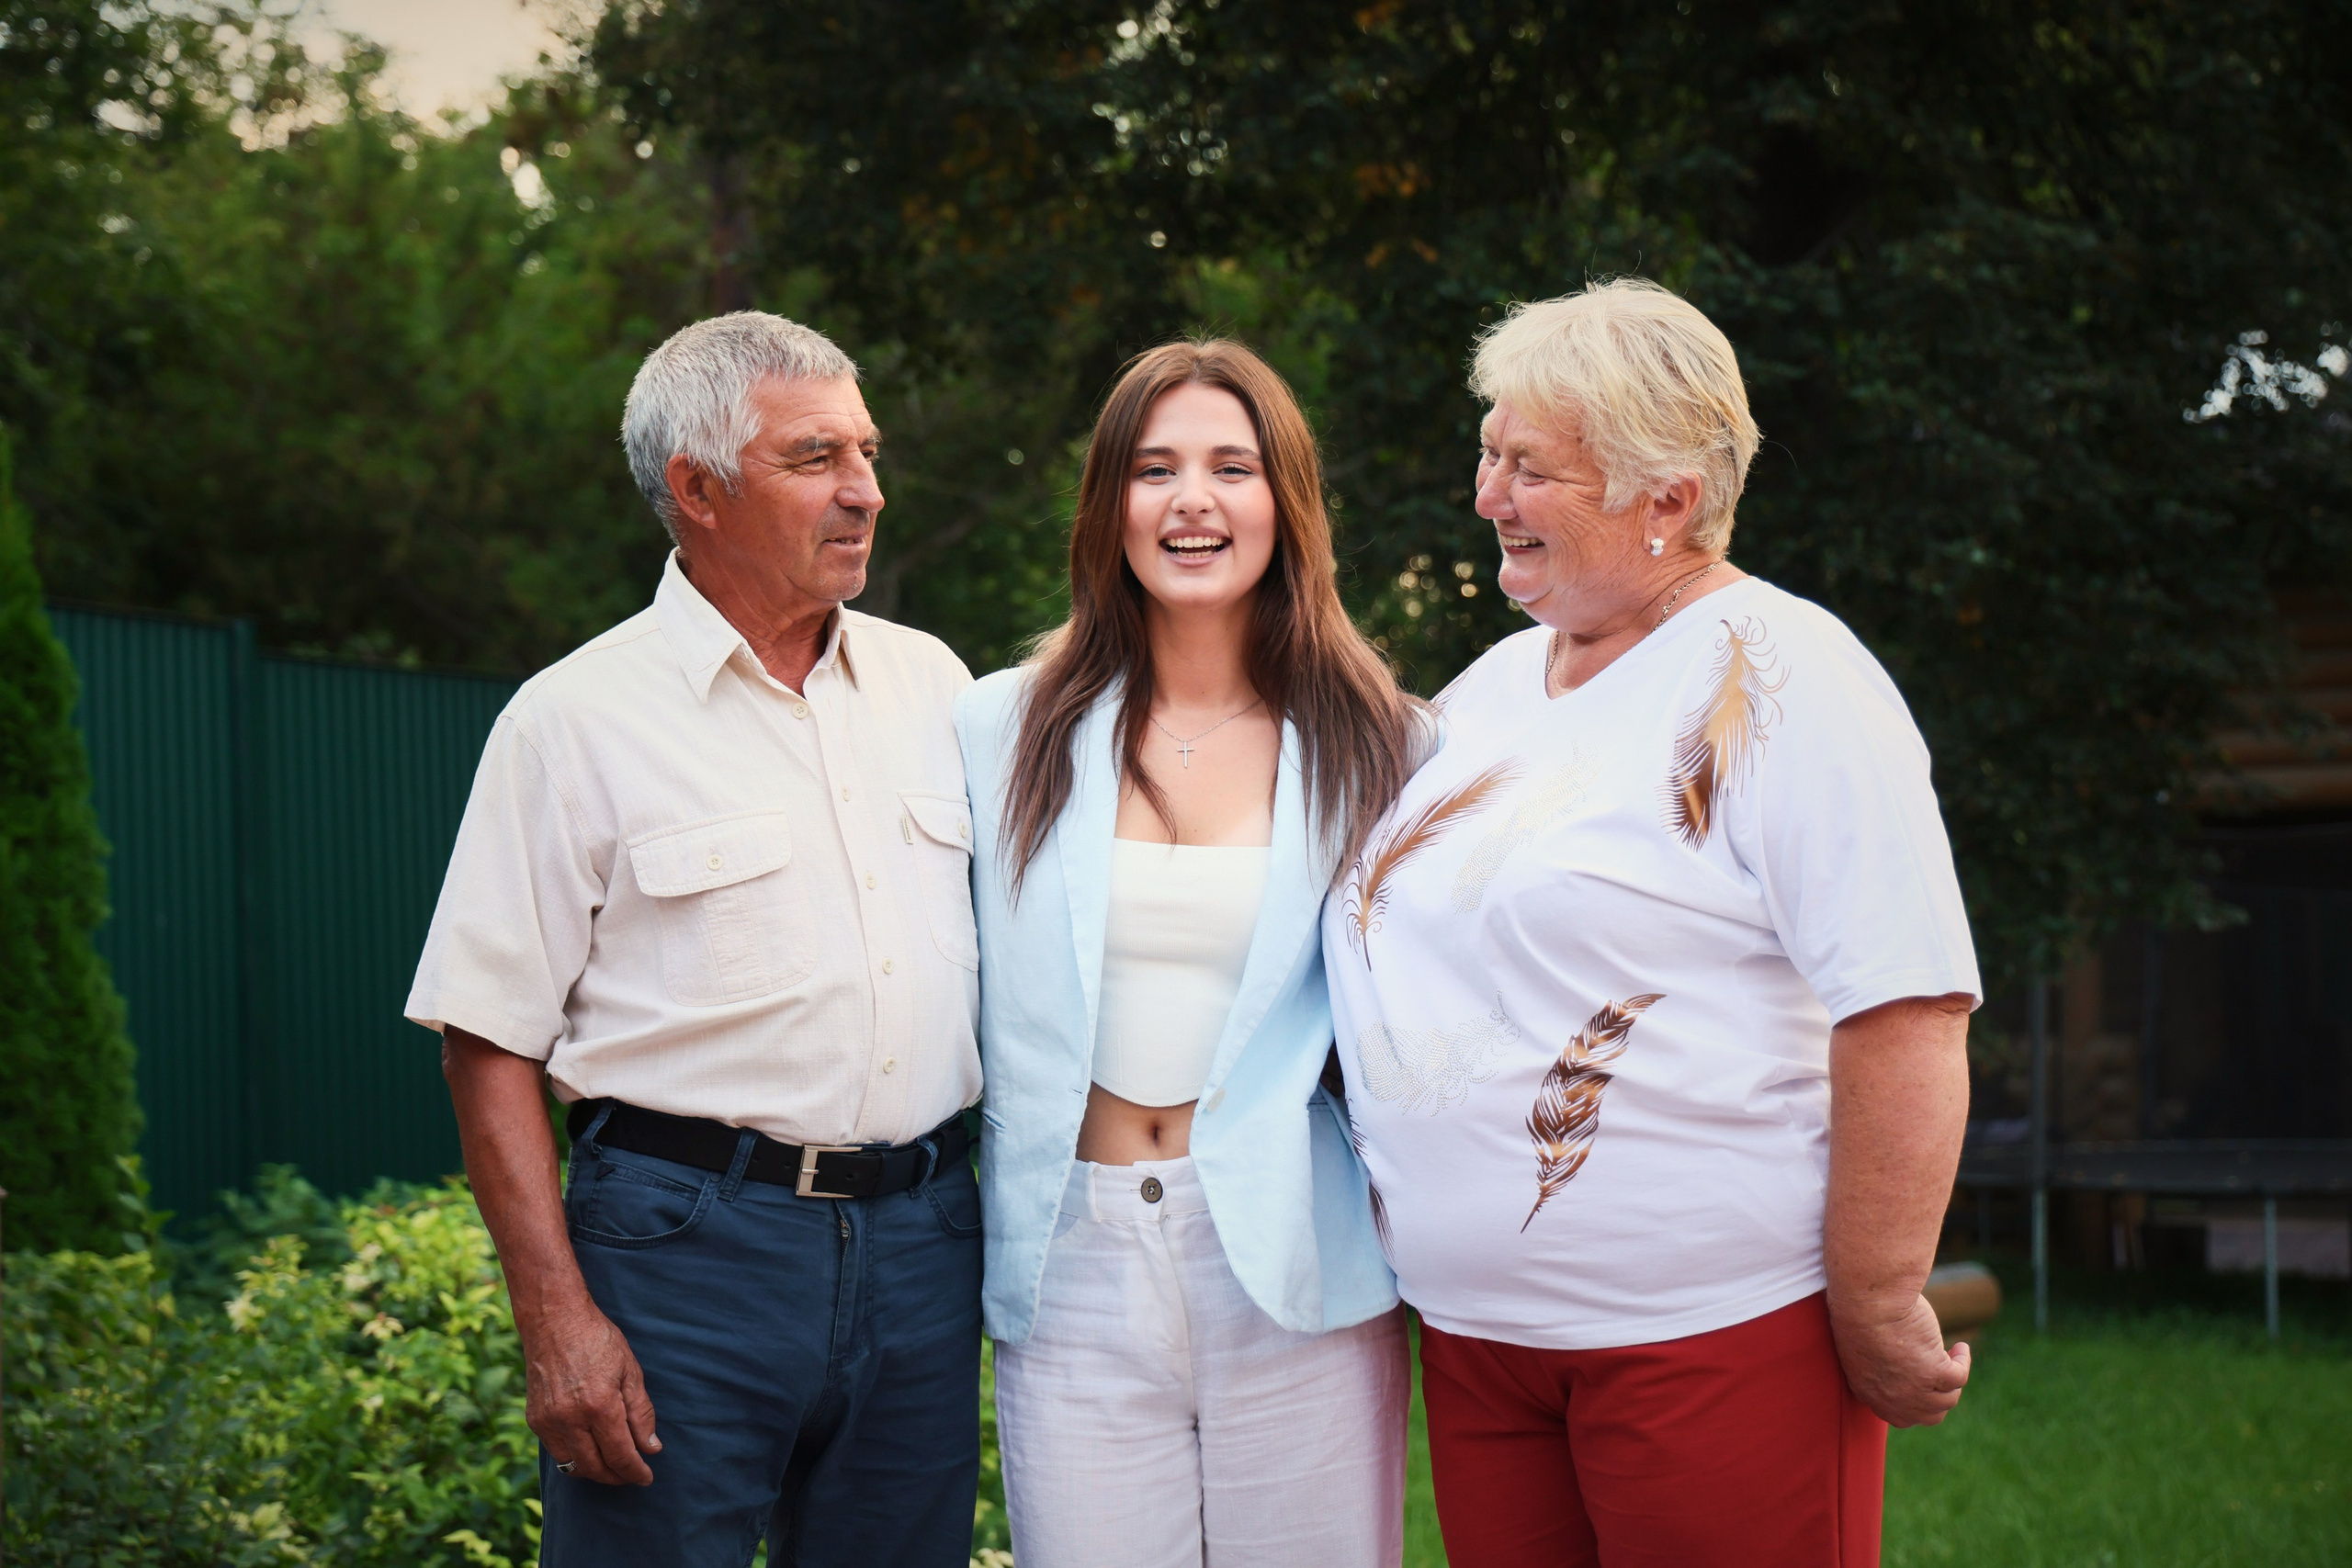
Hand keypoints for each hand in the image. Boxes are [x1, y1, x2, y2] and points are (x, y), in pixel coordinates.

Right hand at [522, 1294, 661, 1484]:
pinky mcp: (535, 1419)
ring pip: (573, 1466)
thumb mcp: (630, 1371)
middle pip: (596, 1468)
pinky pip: (557, 1452)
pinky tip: (590, 1451)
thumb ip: (641, 1413)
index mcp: (599, 1406)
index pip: (620, 1455)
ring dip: (595, 1472)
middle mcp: (571, 1419)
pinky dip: (575, 1458)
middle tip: (632, 1475)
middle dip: (617, 1477)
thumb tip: (651, 1448)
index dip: (635, 1471)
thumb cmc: (598, 1340)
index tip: (647, 1477)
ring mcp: (549, 1421)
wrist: (555, 1320)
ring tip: (613, 1467)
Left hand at [1829, 1291, 1970, 1427]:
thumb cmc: (1858, 1312)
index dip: (1915, 1401)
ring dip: (1952, 1380)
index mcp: (1869, 1393)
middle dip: (1936, 1396)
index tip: (1921, 1382)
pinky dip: (1963, 1362)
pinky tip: (1960, 1347)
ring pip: (1948, 1400)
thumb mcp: (1860, 1348)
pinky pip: (1959, 1377)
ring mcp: (1915, 1390)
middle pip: (1929, 1415)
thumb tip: (1898, 1362)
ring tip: (1951, 1355)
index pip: (1899, 1416)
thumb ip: (1877, 1365)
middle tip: (1937, 1373)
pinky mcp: (1935, 1372)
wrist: (1867, 1302)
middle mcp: (1893, 1400)